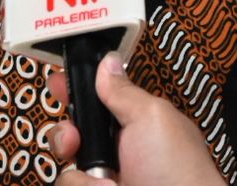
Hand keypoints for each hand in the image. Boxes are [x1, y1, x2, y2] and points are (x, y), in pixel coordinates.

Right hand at [49, 54, 226, 185]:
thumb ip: (124, 91)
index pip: (96, 100)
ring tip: (109, 182)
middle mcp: (117, 153)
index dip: (74, 91)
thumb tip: (107, 62)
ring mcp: (105, 179)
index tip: (58, 84)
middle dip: (66, 135)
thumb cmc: (179, 171)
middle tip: (74, 140)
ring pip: (67, 166)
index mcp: (135, 124)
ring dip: (80, 173)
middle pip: (72, 134)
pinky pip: (69, 185)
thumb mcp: (153, 118)